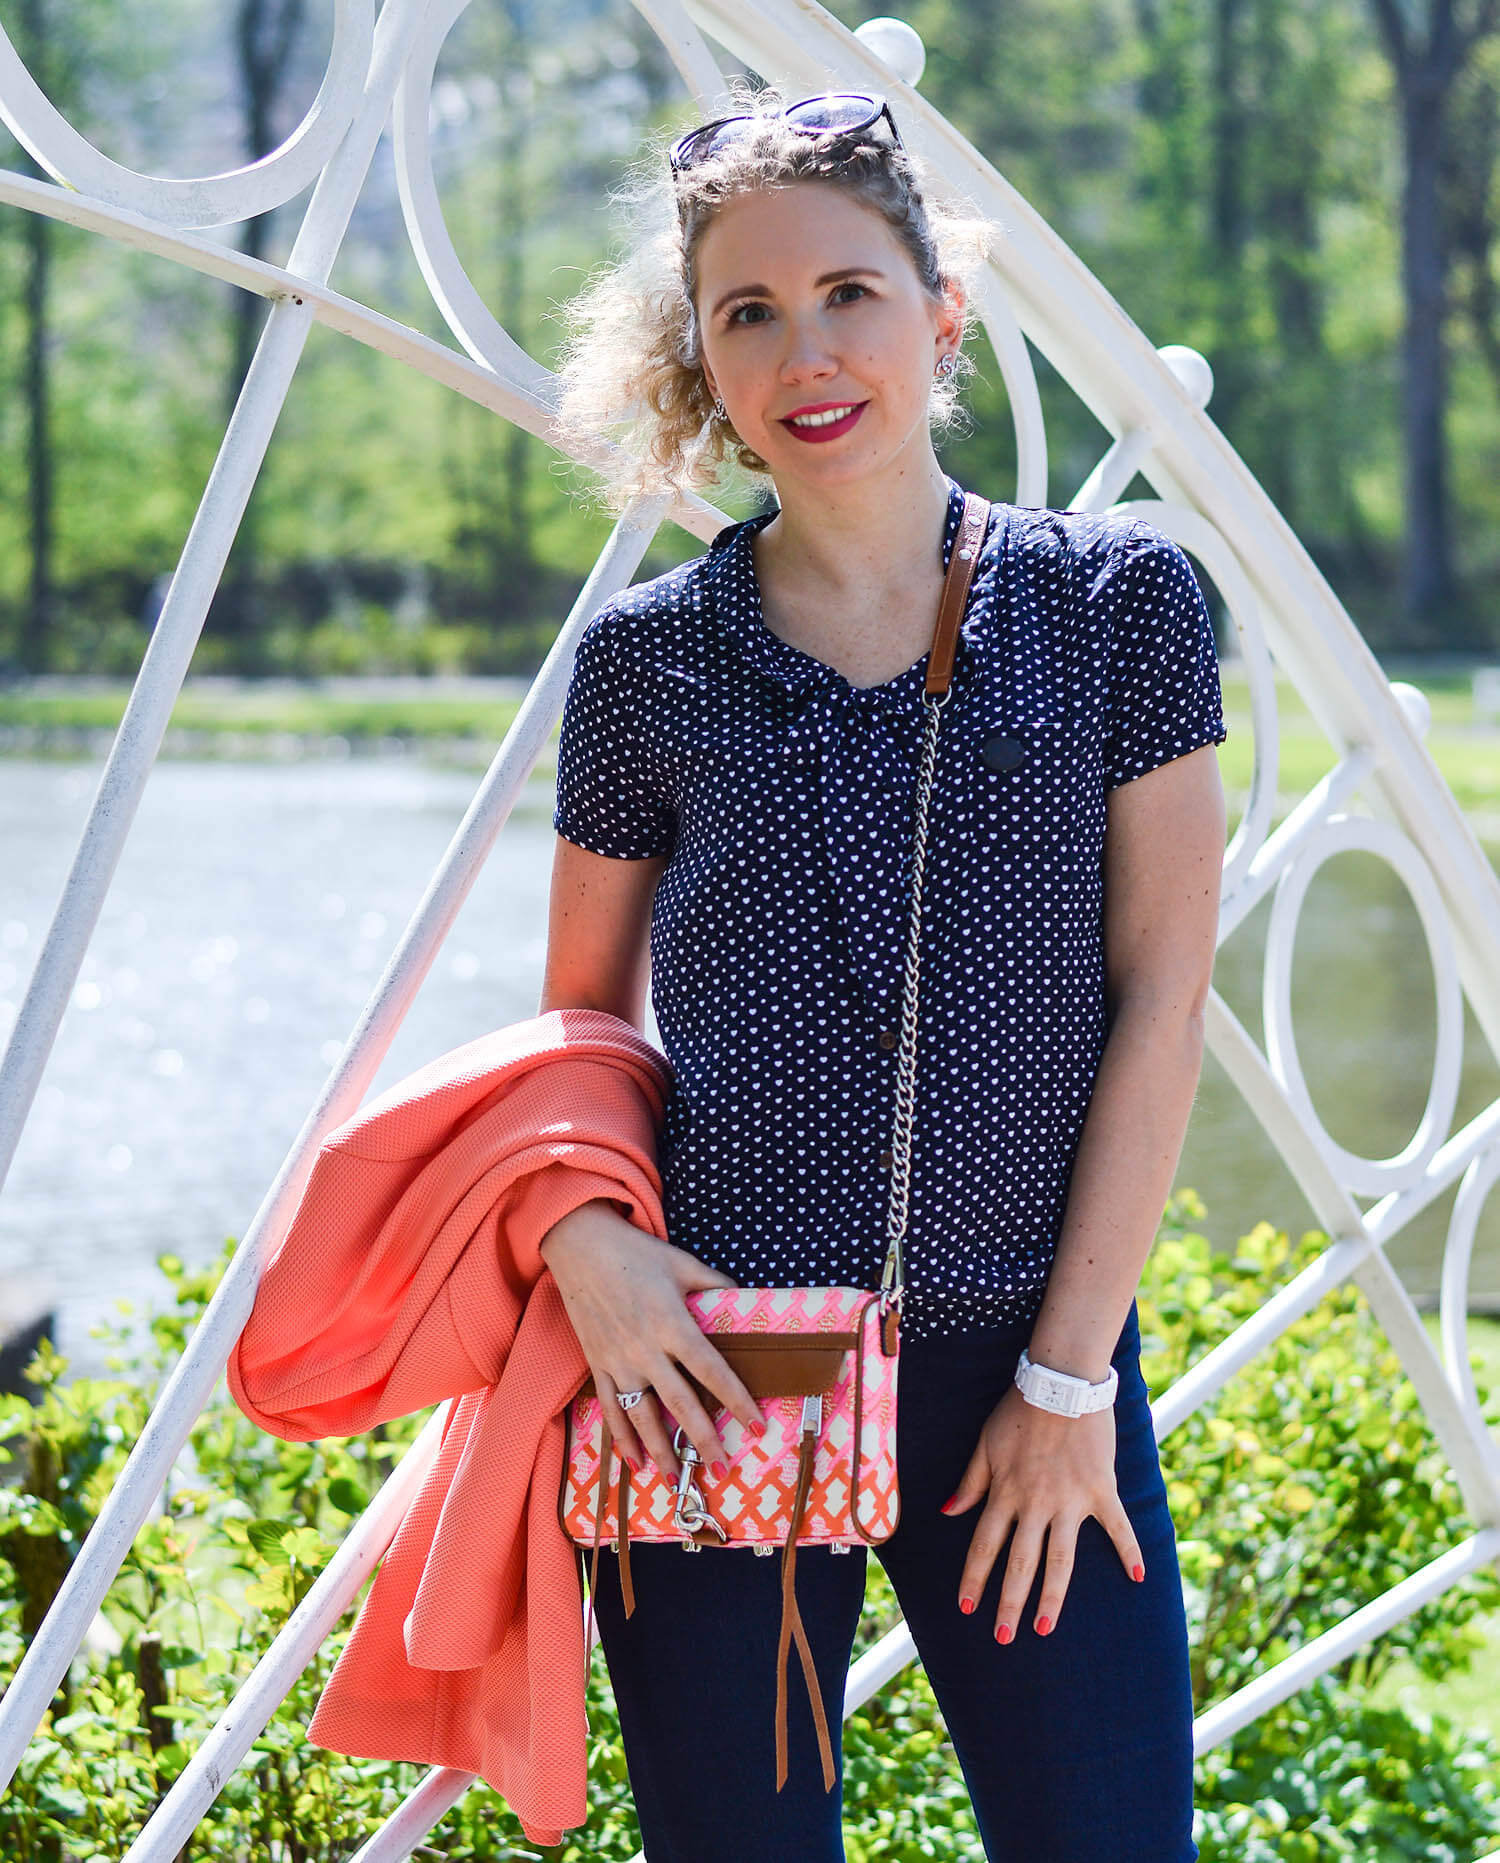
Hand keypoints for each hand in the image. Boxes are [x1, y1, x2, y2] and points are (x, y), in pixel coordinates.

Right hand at [539, 1199, 765, 1481]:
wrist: (581, 1246)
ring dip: (662, 1451)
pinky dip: (621, 1437)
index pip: (712, 1371)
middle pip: (681, 1404)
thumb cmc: (636, 1253)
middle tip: (722, 1470)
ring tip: (678, 1481)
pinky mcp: (598, 1364)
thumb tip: (743, 1298)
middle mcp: (646, 1350)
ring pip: (643, 1416)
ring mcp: (619, 1361)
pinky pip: (611, 1408)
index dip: (737, 1400)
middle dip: (703, 1440)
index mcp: (674, 1324)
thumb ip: (714, 1284)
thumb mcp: (682, 1263)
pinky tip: (633, 1462)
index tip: (757, 1425)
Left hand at [941, 1380, 1144, 1640]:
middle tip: (1002, 1638)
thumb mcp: (985, 1443)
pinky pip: (1118, 1527)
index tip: (966, 1607)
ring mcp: (1071, 1501)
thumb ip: (970, 1482)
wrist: (1061, 1383)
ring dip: (1052, 1598)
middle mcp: (1036, 1504)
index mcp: (1005, 1492)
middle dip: (1009, 1603)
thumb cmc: (1018, 1410)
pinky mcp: (1102, 1491)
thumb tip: (947, 1513)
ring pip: (1060, 1560)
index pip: (984, 1545)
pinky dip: (1130, 1551)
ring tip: (1045, 1629)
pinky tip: (1139, 1578)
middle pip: (1020, 1563)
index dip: (974, 1578)